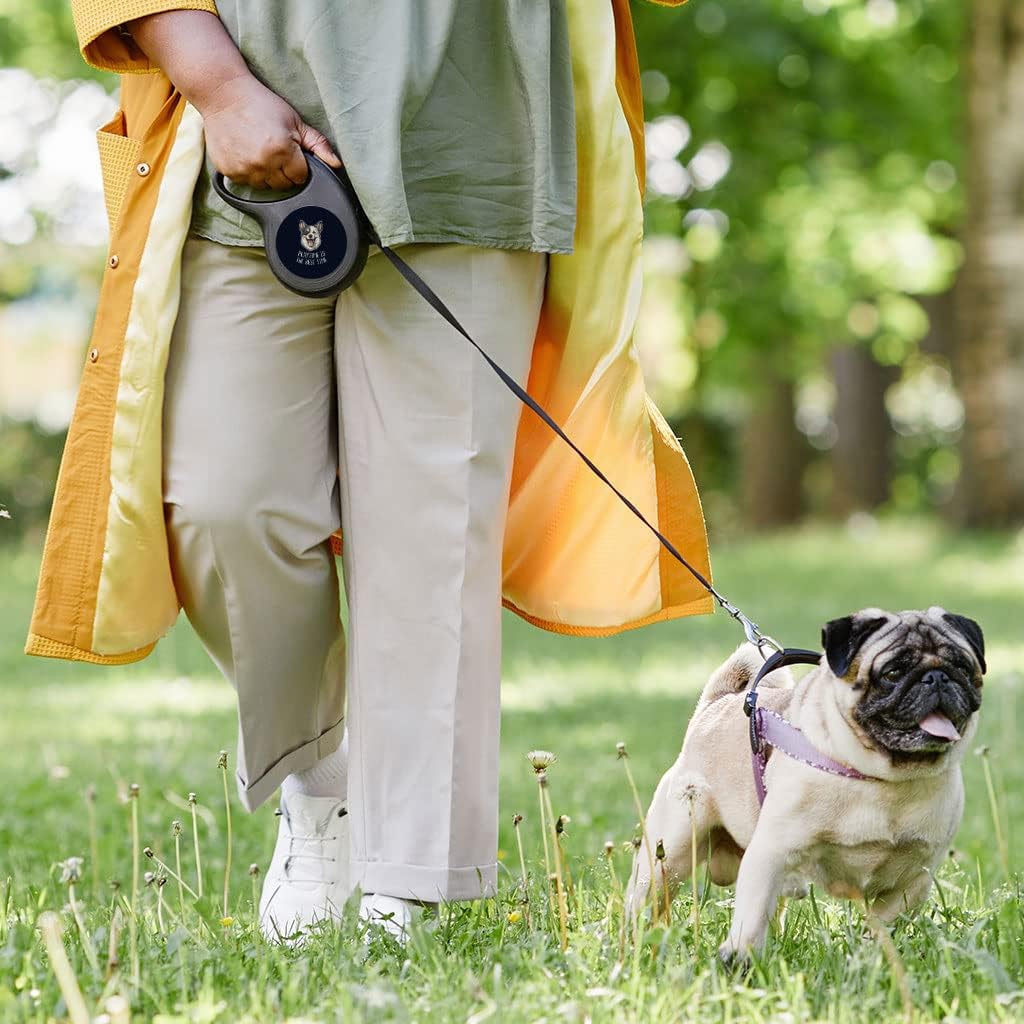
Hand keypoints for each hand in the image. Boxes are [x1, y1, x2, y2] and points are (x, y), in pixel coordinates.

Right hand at [123, 11, 340, 191]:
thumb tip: (337, 165)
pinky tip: (247, 152)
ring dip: (267, 174)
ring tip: (260, 150)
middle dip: (284, 172)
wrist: (223, 94)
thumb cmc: (262, 104)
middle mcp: (263, 163)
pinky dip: (249, 172)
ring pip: (265, 187)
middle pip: (284, 185)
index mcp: (283, 151)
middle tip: (276, 149)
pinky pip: (247, 183)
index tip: (292, 153)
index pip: (301, 178)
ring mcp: (244, 169)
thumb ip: (318, 145)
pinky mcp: (229, 171)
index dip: (299, 167)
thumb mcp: (295, 121)